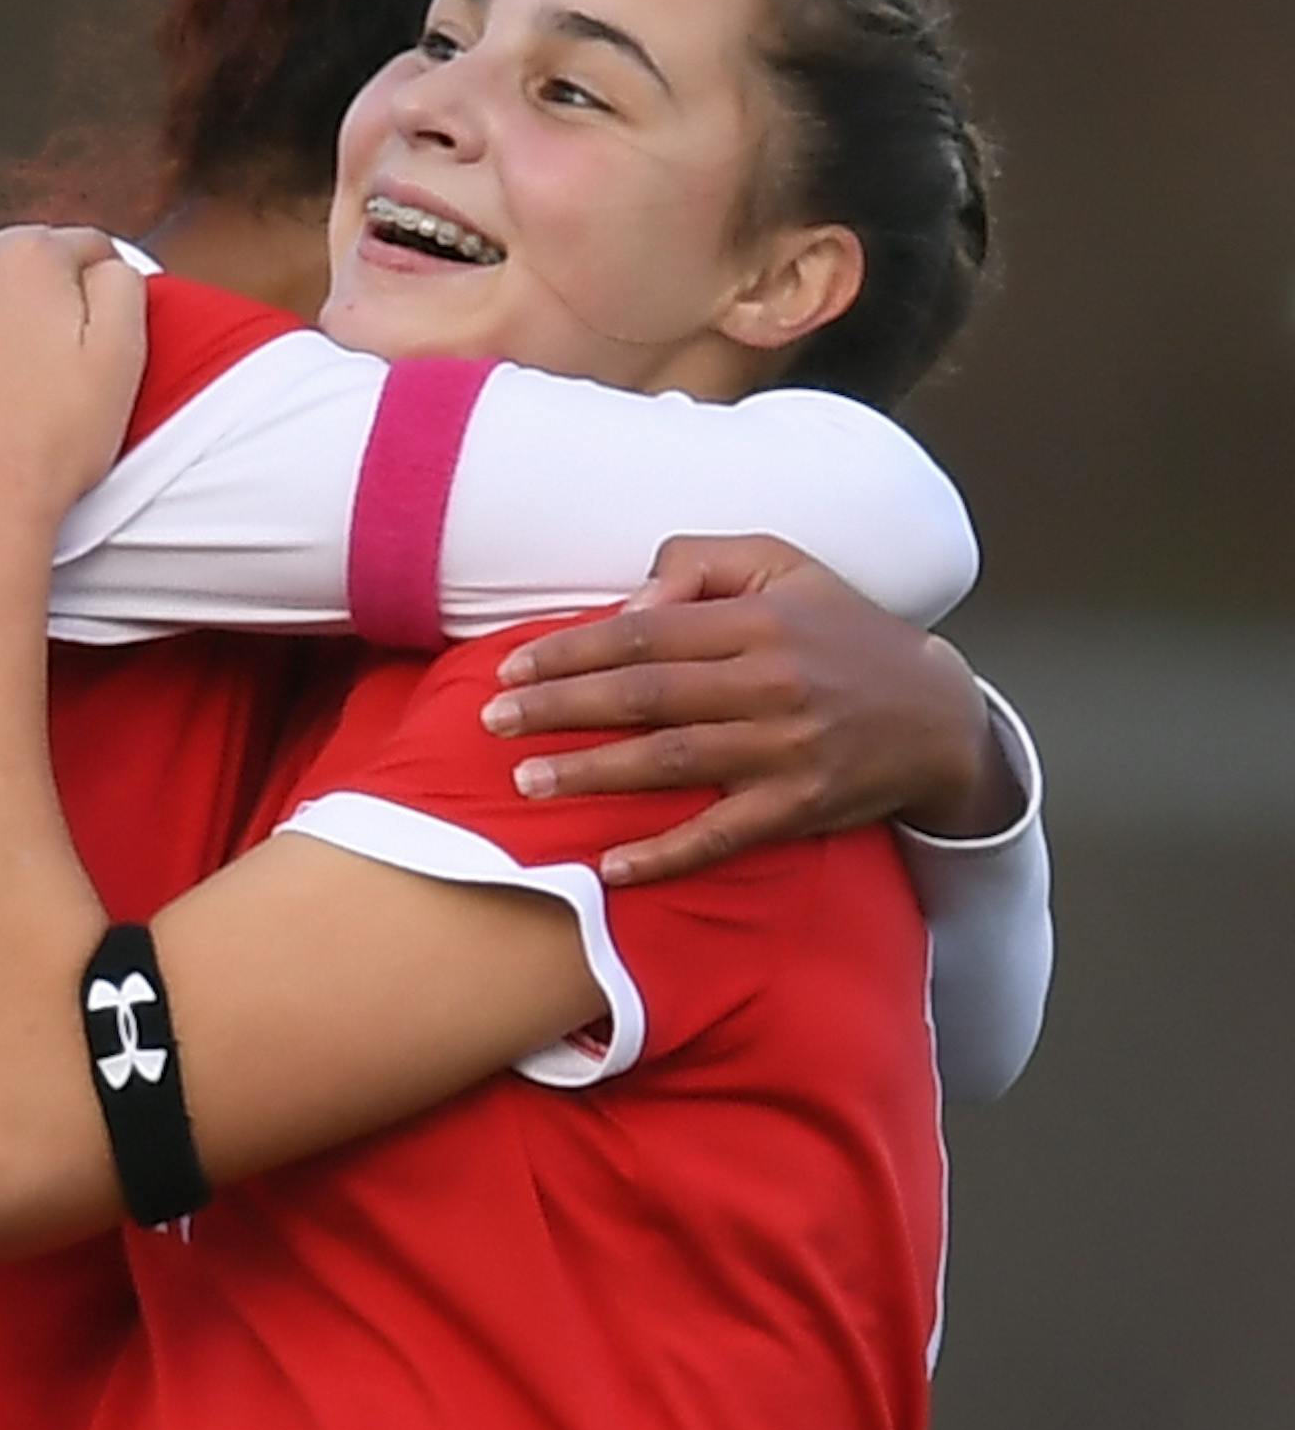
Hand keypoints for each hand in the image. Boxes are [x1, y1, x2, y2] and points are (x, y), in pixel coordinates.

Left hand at [0, 225, 148, 524]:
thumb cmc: (49, 442)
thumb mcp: (122, 357)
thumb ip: (124, 282)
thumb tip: (105, 262)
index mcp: (35, 252)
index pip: (86, 250)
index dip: (96, 300)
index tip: (85, 343)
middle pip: (26, 256)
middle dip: (40, 297)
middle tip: (43, 366)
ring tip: (2, 371)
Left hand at [478, 535, 1013, 889]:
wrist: (935, 715)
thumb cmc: (842, 635)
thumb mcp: (786, 568)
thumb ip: (702, 562)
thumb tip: (629, 601)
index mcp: (759, 620)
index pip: (645, 633)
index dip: (571, 649)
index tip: (511, 666)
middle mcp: (769, 683)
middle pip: (644, 695)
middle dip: (559, 708)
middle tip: (494, 721)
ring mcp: (784, 750)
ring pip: (669, 761)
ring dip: (591, 773)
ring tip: (526, 781)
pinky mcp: (796, 807)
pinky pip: (720, 836)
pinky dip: (665, 854)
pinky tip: (611, 866)